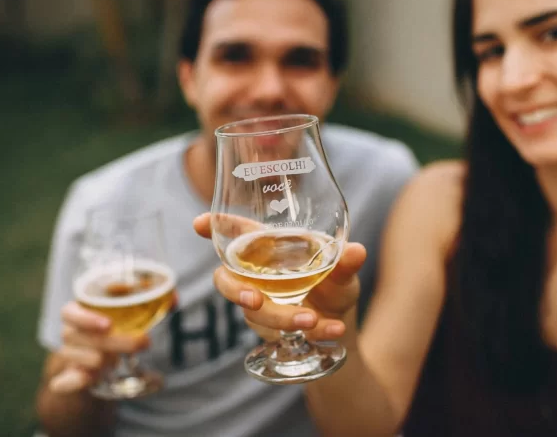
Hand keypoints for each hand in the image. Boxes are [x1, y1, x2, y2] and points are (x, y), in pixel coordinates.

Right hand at [48, 302, 149, 393]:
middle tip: (143, 342)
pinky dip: (77, 381)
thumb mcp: (127, 314)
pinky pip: (64, 382)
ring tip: (120, 359)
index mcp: (76, 313)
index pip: (69, 313)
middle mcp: (69, 333)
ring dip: (107, 360)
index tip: (108, 325)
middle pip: (84, 338)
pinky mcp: (68, 378)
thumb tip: (173, 299)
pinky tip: (93, 377)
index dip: (86, 319)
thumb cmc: (114, 329)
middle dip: (117, 342)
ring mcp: (68, 356)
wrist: (99, 360)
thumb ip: (151, 303)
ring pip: (85, 359)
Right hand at [193, 213, 366, 340]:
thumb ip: (346, 265)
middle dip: (235, 291)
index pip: (237, 231)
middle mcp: (256, 274)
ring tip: (314, 319)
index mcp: (270, 248)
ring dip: (283, 317)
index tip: (199, 222)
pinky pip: (274, 334)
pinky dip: (305, 333)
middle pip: (226, 280)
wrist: (340, 329)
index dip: (216, 225)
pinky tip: (331, 331)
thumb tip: (358, 251)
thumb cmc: (335, 287)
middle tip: (254, 301)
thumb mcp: (344, 275)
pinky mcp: (267, 329)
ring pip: (253, 313)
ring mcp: (258, 303)